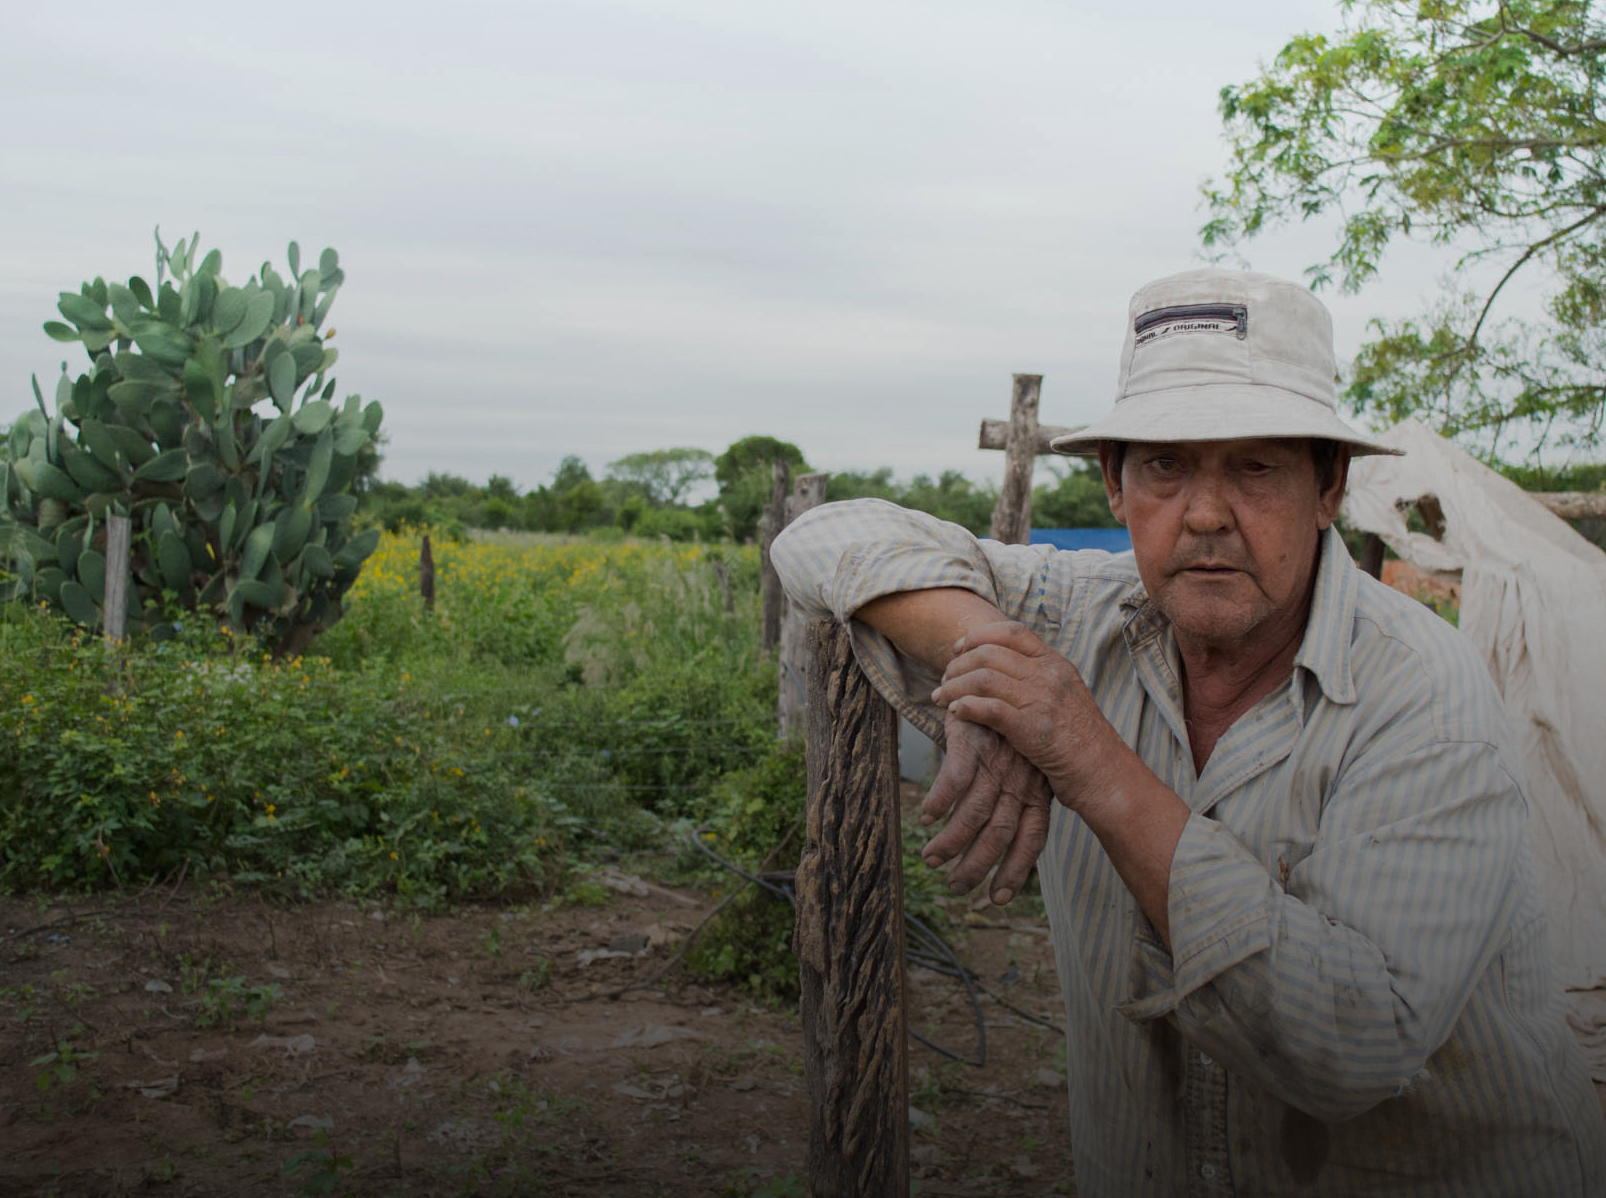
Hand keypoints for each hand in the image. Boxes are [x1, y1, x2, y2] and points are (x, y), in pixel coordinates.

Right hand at [919, 711, 1051, 904]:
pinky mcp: (972, 740)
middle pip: (1001, 832)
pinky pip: (955, 779)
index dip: (1016, 870)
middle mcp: (1020, 779)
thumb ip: (1016, 803)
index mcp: (1038, 790)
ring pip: (974, 812)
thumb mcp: (1022, 766)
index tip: (999, 898)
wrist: (989, 676)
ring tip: (930, 858)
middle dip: (977, 865)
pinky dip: (940, 802)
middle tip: (955, 886)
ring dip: (951, 841)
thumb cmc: (1003, 731)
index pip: (1033, 838)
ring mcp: (996, 760)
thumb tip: (999, 848)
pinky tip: (927, 818)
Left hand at [931, 620, 1120, 806]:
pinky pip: (988, 708)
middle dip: (957, 665)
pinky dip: (966, 707)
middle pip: (989, 653)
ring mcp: (1041, 700)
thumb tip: (1004, 667)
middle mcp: (1048, 675)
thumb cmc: (1081, 739)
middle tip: (945, 681)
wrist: (1104, 772)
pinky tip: (956, 713)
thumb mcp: (1065, 695)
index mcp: (1056, 663)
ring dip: (954, 687)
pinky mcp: (1031, 729)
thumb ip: (1039, 677)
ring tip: (942, 699)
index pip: (1012, 632)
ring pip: (982, 678)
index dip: (978, 636)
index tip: (958, 649)